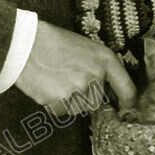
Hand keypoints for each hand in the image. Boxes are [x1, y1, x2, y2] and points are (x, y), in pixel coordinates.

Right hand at [15, 21, 135, 114]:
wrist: (27, 43)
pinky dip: (54, 104)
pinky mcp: (61, 98)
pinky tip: (47, 86)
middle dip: (84, 98)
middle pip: (97, 102)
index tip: (127, 111)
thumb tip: (106, 89)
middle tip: (68, 81)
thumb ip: (99, 67)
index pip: (126, 88)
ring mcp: (79, 87)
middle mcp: (96, 74)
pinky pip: (61, 111)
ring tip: (56, 81)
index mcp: (105, 59)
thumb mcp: (86, 48)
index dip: (128, 103)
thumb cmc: (54, 43)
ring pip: (79, 109)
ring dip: (68, 102)